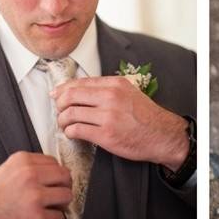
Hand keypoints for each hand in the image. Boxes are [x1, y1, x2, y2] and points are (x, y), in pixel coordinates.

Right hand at [0, 151, 71, 218]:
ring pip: (66, 195)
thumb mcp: (8, 169)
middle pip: (65, 177)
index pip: (55, 163)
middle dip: (63, 186)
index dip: (55, 175)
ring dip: (60, 204)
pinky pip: (59, 217)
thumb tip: (56, 169)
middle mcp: (30, 176)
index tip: (52, 183)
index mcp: (23, 161)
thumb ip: (31, 166)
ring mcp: (35, 197)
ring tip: (49, 207)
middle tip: (56, 195)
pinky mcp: (37, 218)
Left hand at [52, 76, 188, 171]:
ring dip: (63, 120)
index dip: (63, 89)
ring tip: (65, 124)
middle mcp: (111, 97)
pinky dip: (70, 132)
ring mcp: (108, 116)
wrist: (162, 135)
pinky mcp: (106, 135)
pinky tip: (73, 133)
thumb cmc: (145, 116)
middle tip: (60, 111)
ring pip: (70, 113)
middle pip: (71, 96)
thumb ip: (107, 89)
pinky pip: (77, 130)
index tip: (56, 95)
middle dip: (60, 104)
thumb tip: (79, 90)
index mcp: (115, 84)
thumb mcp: (129, 93)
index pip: (80, 82)